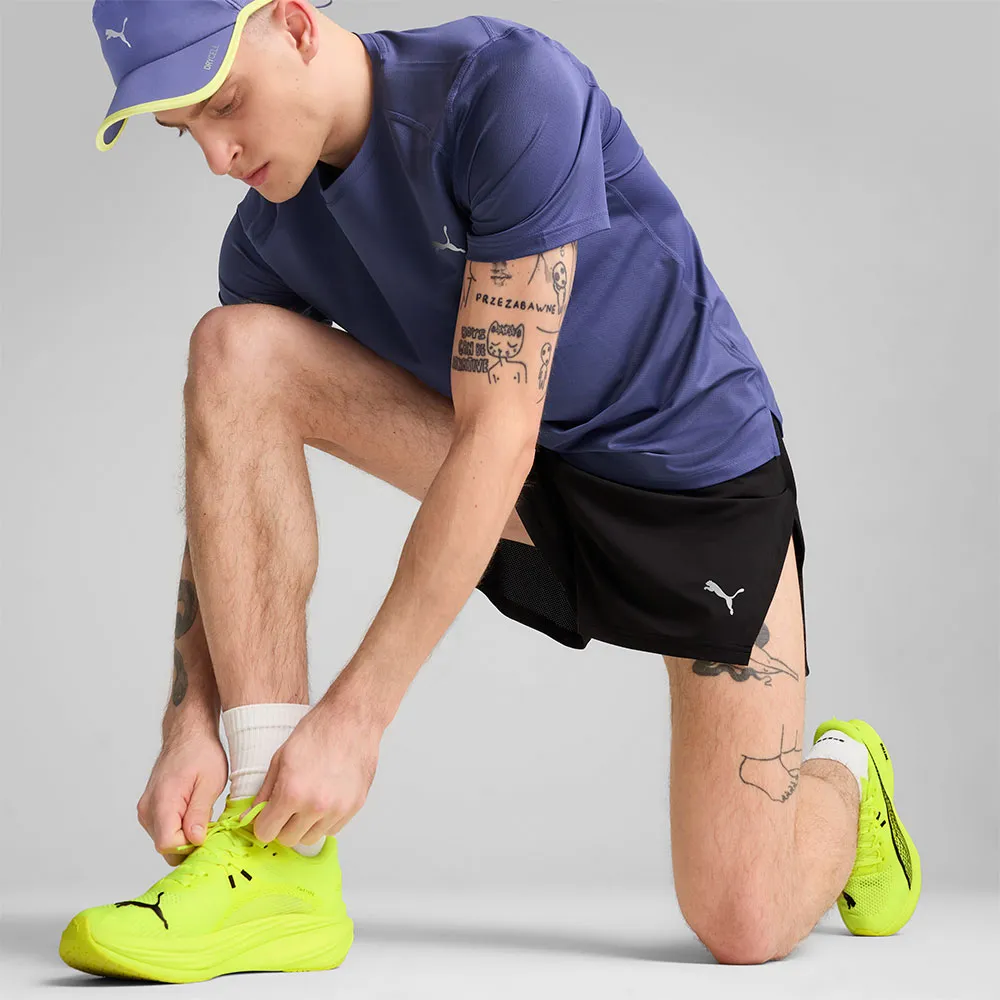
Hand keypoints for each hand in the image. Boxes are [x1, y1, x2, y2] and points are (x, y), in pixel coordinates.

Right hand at [137, 728, 228, 864]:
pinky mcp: (149, 809)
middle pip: (166, 847)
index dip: (191, 847)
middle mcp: (148, 809)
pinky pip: (164, 829)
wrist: (188, 734)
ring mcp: (146, 810)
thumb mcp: (210, 782)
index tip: (209, 836)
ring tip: (202, 814)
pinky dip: (179, 828)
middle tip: (211, 826)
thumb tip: (195, 841)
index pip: (168, 845)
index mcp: (162, 802)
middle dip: (189, 843)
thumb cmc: (201, 752)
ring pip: (165, 840)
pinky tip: (193, 812)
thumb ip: (199, 813)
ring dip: (184, 835)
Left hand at [241, 696, 380, 847]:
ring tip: (307, 801)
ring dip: (305, 826)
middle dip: (283, 826)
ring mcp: (338, 808)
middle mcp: (316, 805)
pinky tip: (324, 798)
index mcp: (292, 792)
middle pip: (289, 839)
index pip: (266, 832)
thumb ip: (265, 791)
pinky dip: (325, 820)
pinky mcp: (355, 806)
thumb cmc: (318, 731)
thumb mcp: (280, 758)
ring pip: (311, 838)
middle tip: (286, 807)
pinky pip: (333, 829)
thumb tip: (251, 815)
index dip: (263, 824)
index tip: (266, 816)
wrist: (353, 719)